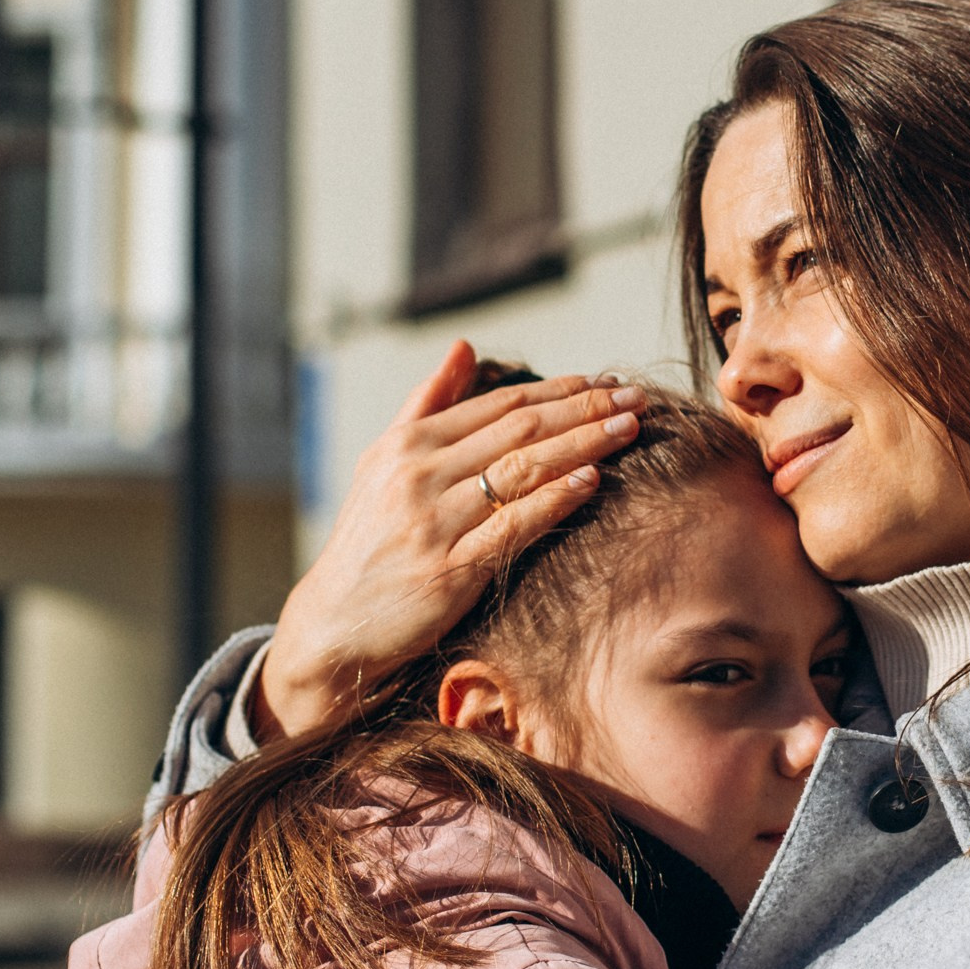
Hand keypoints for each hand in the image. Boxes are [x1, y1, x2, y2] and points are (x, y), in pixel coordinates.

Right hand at [259, 340, 645, 738]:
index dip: (559, 390)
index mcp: (408, 445)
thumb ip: (426, 404)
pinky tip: (592, 479)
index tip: (604, 381)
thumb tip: (465, 345)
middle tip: (634, 396)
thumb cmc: (369, 539)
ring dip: (583, 444)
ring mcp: (435, 522)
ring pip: (523, 470)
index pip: (500, 405)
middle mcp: (420, 476)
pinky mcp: (450, 570)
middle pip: (520, 430)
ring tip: (628, 428)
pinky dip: (555, 499)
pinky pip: (513, 526)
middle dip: (584, 409)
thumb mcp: (382, 463)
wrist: (336, 623)